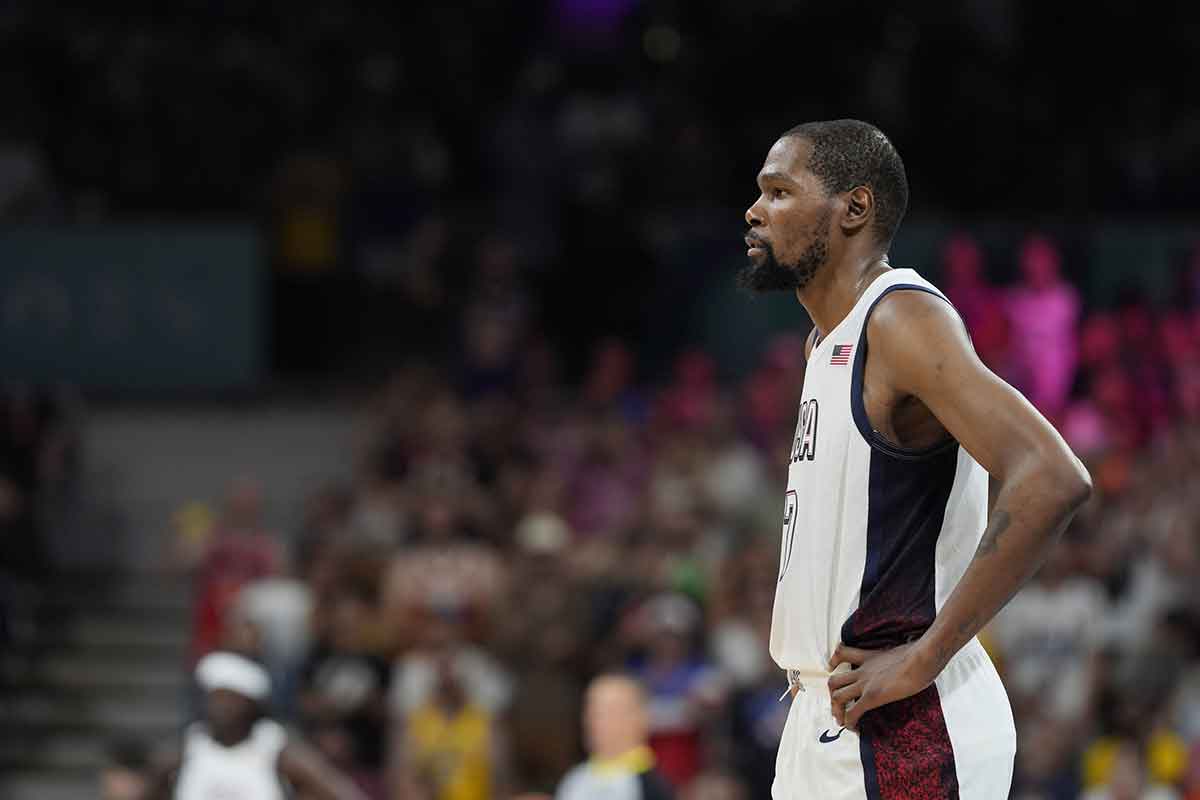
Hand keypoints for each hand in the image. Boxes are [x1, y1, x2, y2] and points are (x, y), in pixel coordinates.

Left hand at [826, 641, 940, 729]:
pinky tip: (854, 728)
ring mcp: (866, 684)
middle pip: (834, 681)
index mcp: (870, 657)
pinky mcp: (872, 697)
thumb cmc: (920, 654)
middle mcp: (863, 670)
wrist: (922, 658)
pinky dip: (849, 722)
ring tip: (841, 720)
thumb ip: (897, 656)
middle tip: (837, 705)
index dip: (834, 661)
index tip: (832, 667)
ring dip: (836, 711)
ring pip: (837, 696)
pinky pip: (853, 712)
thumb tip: (908, 659)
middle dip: (832, 695)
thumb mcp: (902, 650)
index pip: (842, 652)